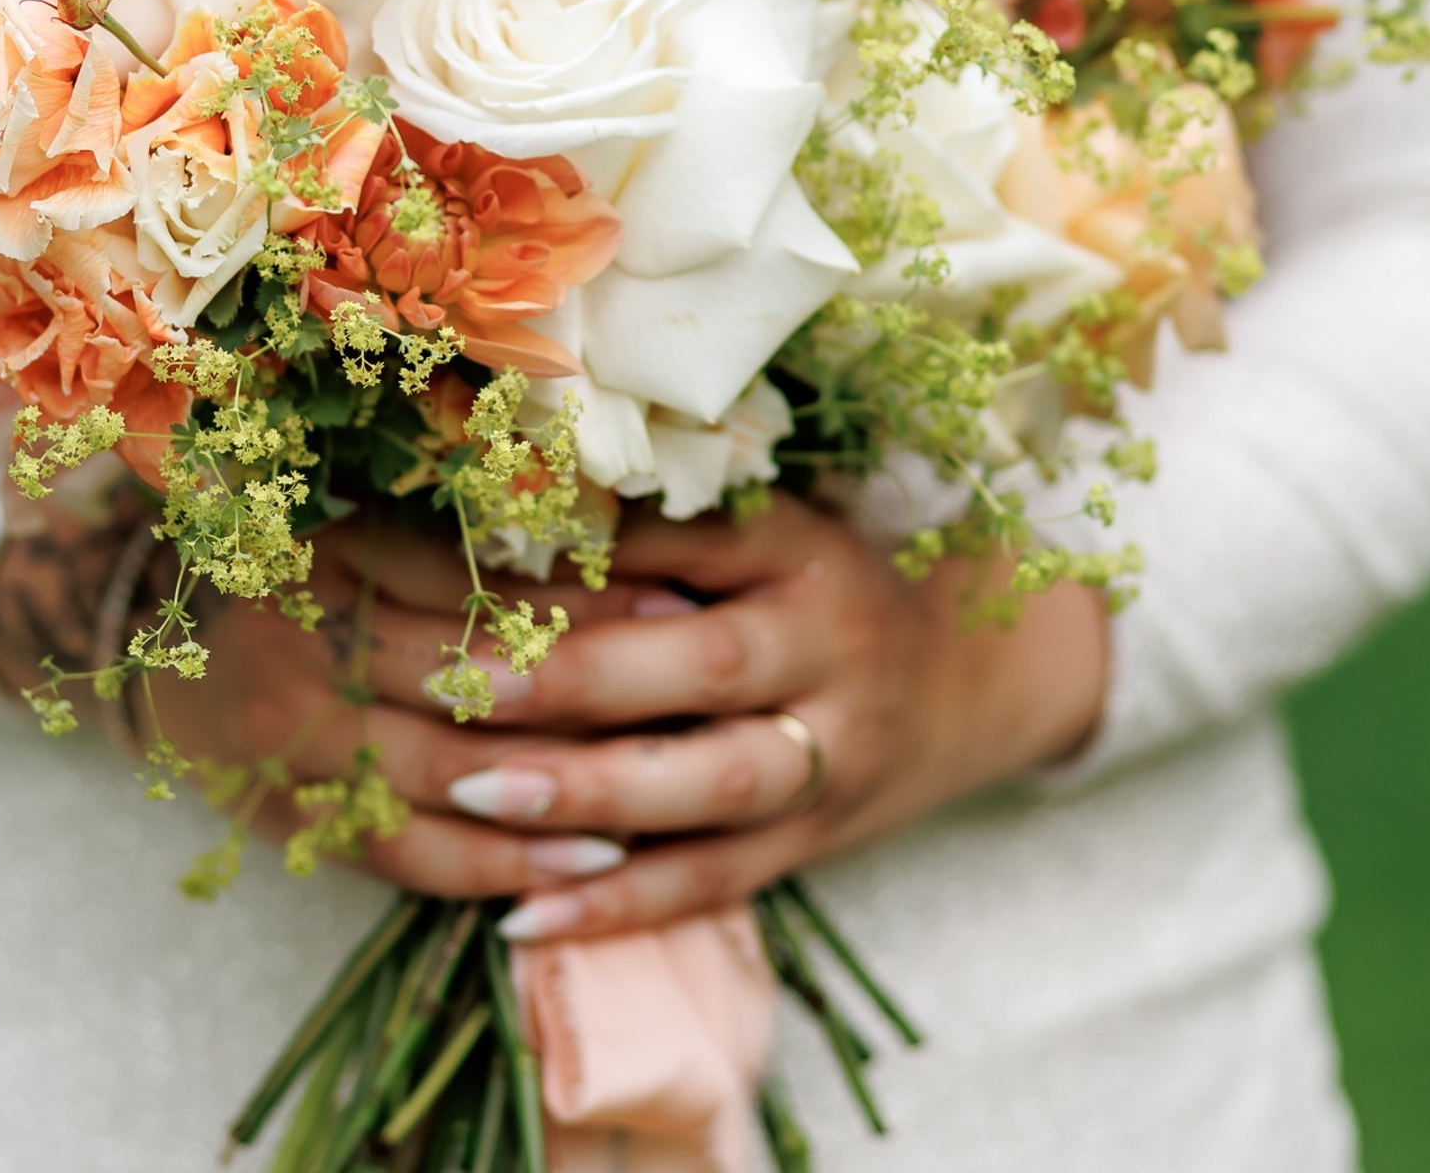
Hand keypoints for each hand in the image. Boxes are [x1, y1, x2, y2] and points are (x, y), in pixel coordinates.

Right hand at [0, 504, 662, 900]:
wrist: (155, 631)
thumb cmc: (298, 549)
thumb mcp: (362, 498)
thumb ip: (461, 506)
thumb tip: (619, 508)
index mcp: (329, 542)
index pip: (473, 576)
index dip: (582, 594)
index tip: (683, 596)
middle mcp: (300, 636)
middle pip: (467, 681)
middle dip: (592, 699)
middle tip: (704, 706)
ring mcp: (285, 735)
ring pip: (445, 774)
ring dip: (557, 795)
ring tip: (659, 802)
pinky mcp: (286, 812)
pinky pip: (404, 853)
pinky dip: (496, 865)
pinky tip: (581, 866)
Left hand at [413, 493, 1108, 940]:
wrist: (966, 680)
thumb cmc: (827, 585)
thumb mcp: (777, 526)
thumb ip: (670, 527)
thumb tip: (515, 515)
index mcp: (809, 548)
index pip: (704, 536)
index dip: (602, 544)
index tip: (490, 542)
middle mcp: (831, 646)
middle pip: (711, 665)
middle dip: (582, 677)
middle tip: (463, 682)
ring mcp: (834, 753)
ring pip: (716, 783)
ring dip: (592, 794)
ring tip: (476, 791)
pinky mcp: (817, 840)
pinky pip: (717, 880)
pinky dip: (620, 905)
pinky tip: (522, 913)